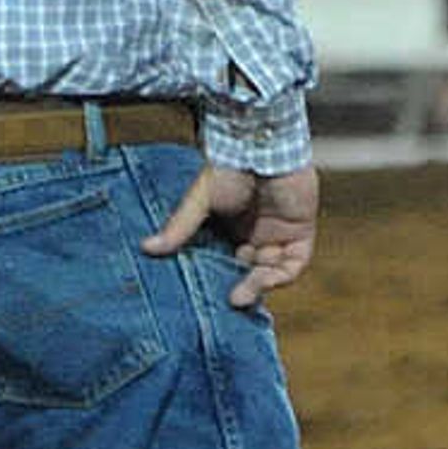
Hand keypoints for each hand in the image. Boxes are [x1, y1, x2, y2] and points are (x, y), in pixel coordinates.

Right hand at [141, 164, 320, 307]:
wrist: (262, 147)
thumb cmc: (229, 167)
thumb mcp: (199, 202)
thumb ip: (180, 228)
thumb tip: (147, 248)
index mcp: (228, 230)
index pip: (222, 263)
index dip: (215, 279)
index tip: (201, 298)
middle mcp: (253, 235)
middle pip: (247, 271)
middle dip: (238, 289)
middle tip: (225, 301)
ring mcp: (277, 235)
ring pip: (270, 272)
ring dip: (257, 286)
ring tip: (239, 295)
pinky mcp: (301, 233)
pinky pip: (295, 264)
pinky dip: (281, 275)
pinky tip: (263, 280)